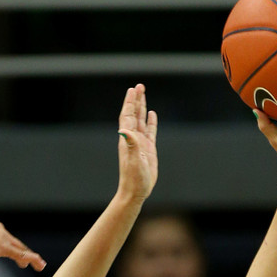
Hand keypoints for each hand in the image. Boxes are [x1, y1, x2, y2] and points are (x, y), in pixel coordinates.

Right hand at [0, 210, 45, 271]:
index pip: (4, 237)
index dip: (10, 245)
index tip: (11, 252)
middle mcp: (0, 230)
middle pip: (15, 243)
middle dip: (22, 252)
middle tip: (27, 261)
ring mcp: (3, 239)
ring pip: (21, 249)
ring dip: (31, 258)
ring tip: (39, 265)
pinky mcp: (4, 248)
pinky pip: (21, 255)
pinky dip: (32, 259)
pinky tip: (39, 265)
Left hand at [116, 83, 158, 201]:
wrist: (136, 191)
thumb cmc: (134, 178)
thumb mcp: (134, 161)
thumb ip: (131, 145)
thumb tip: (125, 130)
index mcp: (128, 139)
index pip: (128, 116)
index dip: (130, 103)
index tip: (133, 90)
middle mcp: (133, 139)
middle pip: (134, 115)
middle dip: (136, 100)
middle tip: (140, 86)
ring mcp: (141, 143)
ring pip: (141, 120)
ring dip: (142, 107)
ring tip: (143, 94)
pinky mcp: (148, 150)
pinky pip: (150, 131)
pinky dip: (151, 122)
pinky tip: (152, 114)